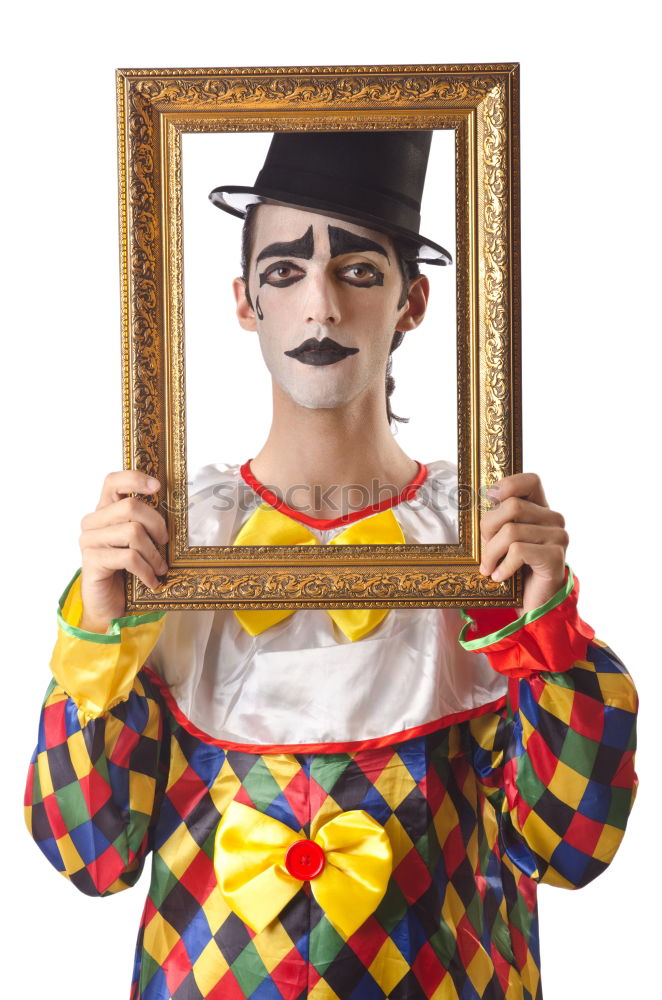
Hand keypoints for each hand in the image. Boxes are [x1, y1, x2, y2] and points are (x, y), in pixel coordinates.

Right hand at [78, 470, 168, 632]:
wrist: (109, 605)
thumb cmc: (126, 571)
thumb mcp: (138, 543)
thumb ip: (145, 524)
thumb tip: (174, 511)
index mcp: (105, 511)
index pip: (113, 481)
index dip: (135, 478)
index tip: (158, 487)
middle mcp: (93, 522)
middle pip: (130, 507)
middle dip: (156, 524)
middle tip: (165, 541)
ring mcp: (90, 541)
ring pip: (132, 533)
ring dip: (153, 553)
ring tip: (160, 568)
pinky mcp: (92, 561)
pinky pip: (129, 557)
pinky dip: (146, 570)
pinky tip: (152, 581)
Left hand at [479, 473, 568, 612]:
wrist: (535, 608)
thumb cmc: (515, 573)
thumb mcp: (503, 542)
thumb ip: (499, 521)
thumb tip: (482, 502)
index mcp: (541, 511)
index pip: (531, 480)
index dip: (508, 484)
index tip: (489, 498)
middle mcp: (554, 520)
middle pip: (512, 506)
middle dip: (488, 528)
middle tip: (483, 551)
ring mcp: (558, 537)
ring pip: (511, 530)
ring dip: (491, 552)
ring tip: (488, 568)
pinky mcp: (555, 557)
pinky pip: (518, 551)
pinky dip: (503, 566)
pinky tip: (500, 577)